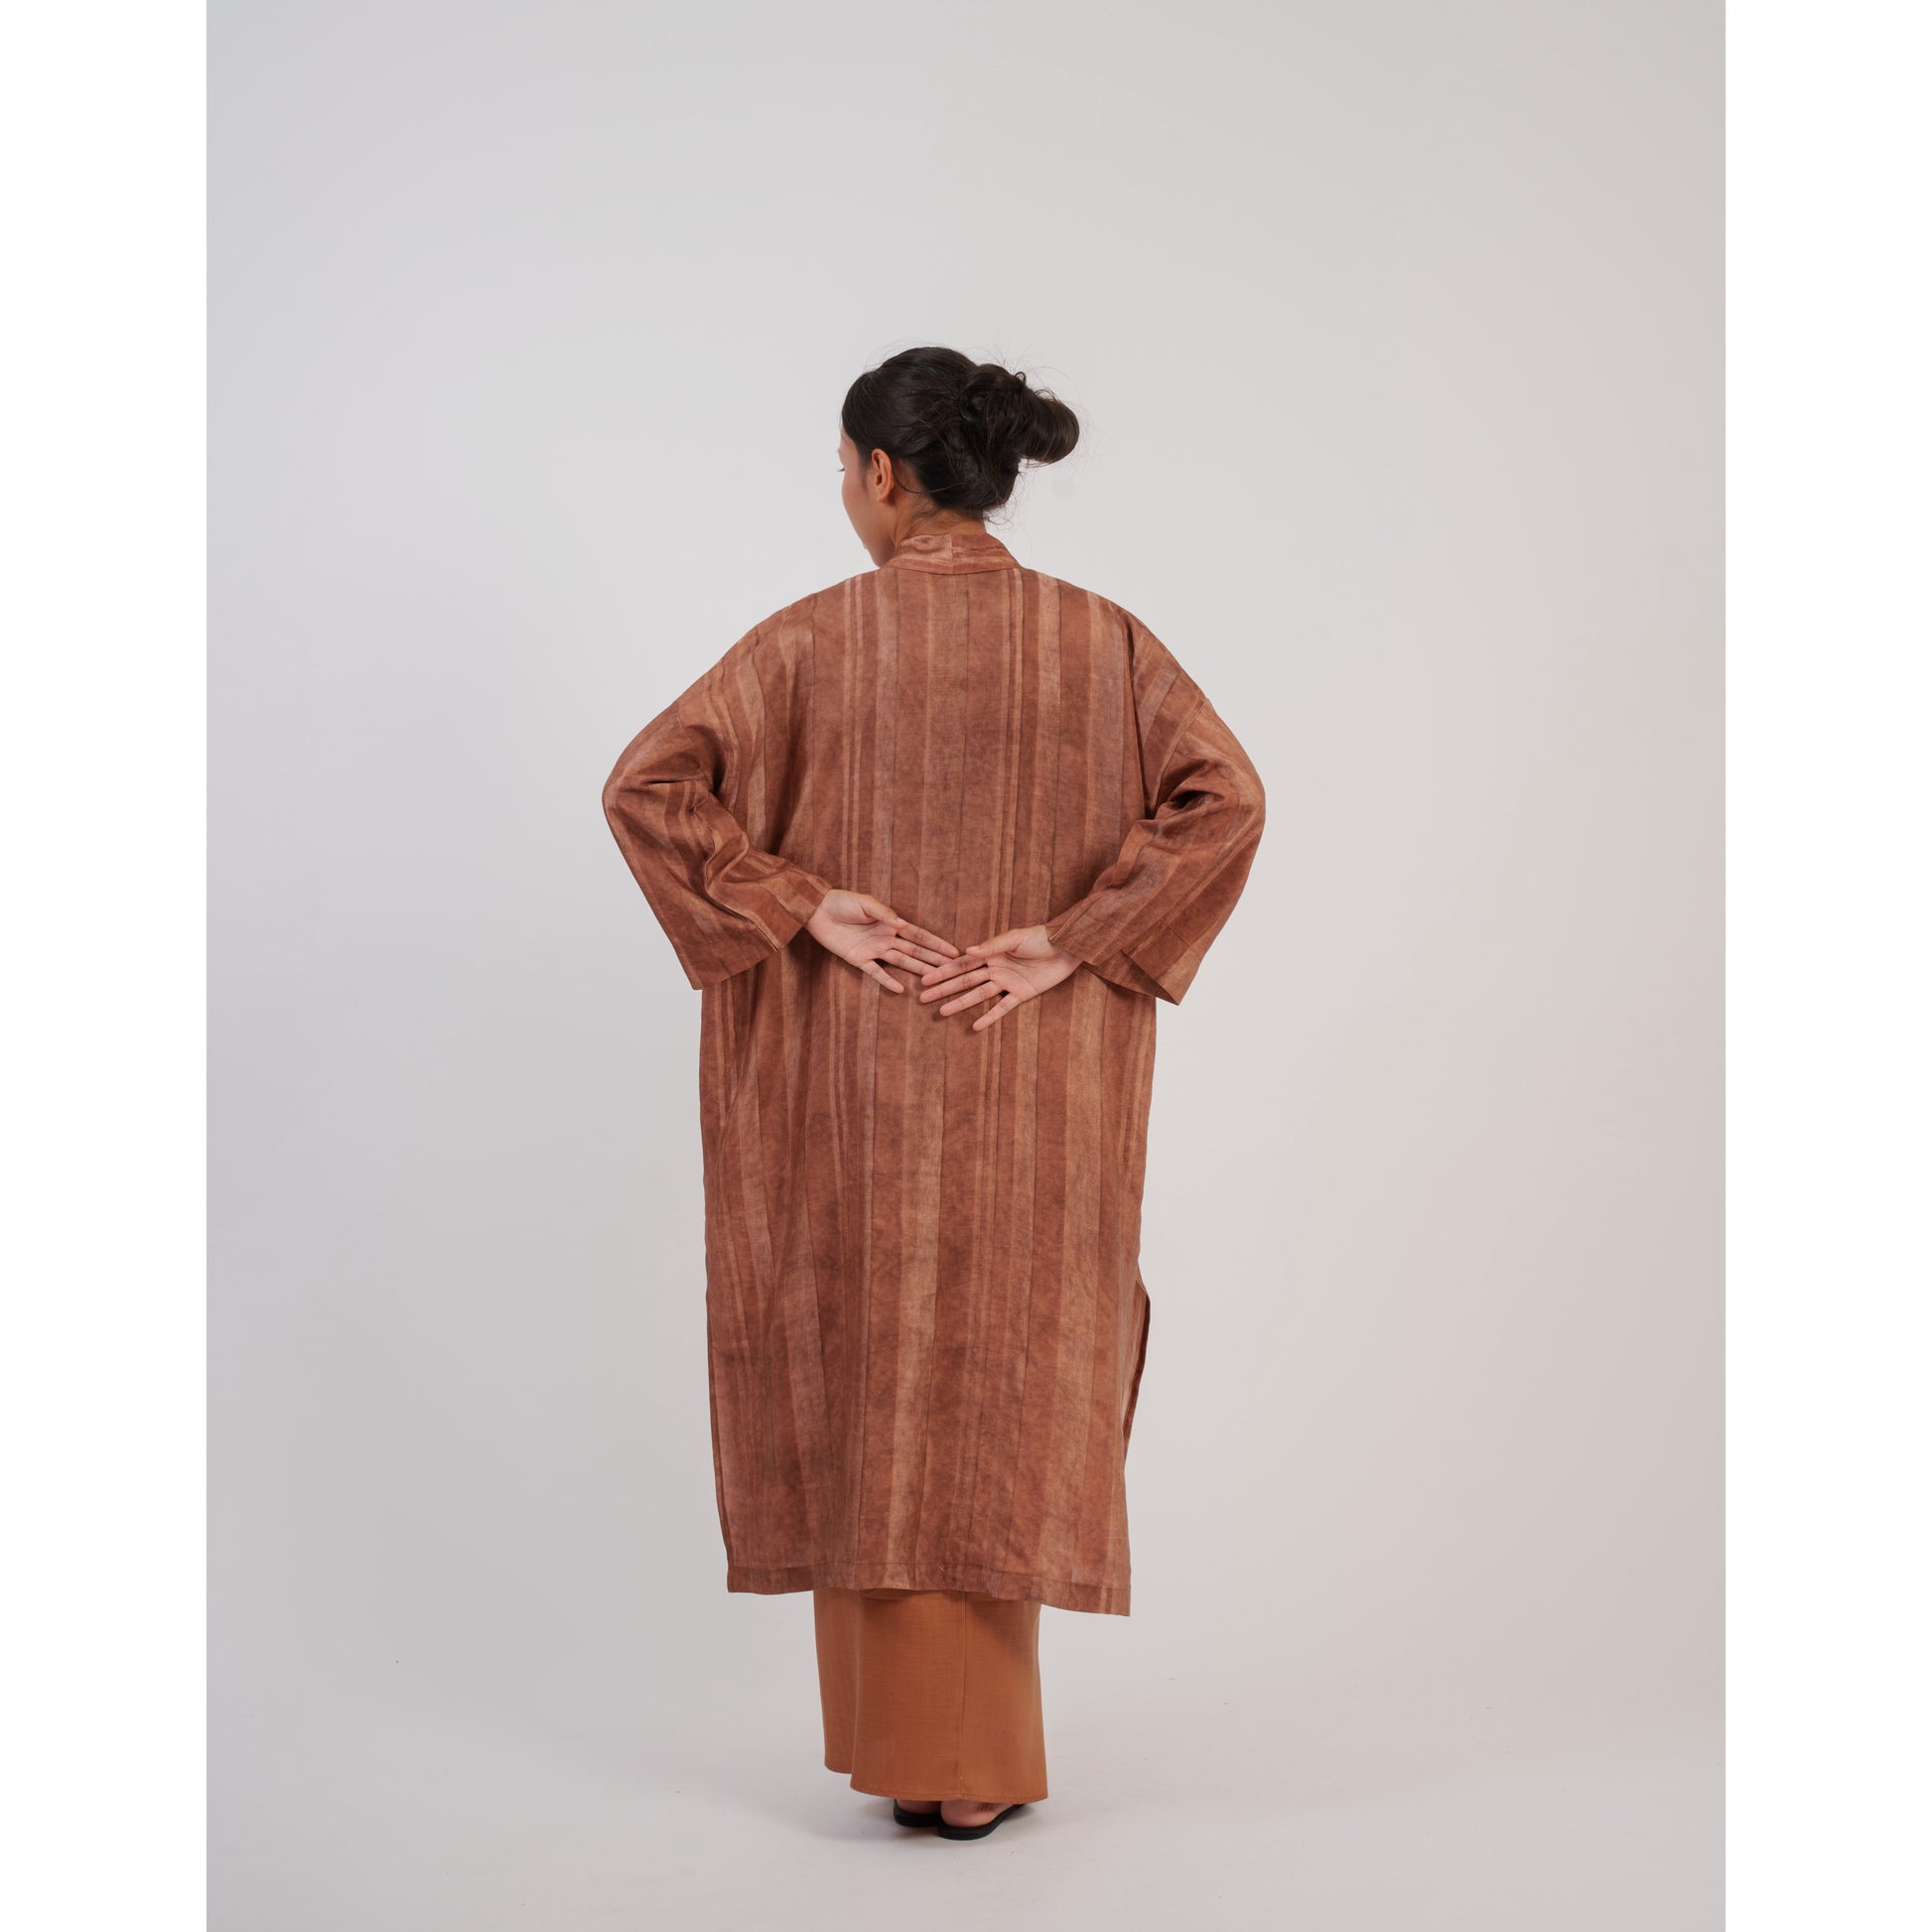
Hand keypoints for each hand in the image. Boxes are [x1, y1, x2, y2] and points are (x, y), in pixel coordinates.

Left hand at [806, 890, 960, 992]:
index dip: (936, 944)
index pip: (918, 936)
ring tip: (934, 981)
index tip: (953, 951)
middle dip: (934, 960)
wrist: (817, 910)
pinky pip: (876, 973)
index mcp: (891, 923)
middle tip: (952, 970)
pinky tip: (901, 990)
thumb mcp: (865, 903)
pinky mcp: (859, 960)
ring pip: (901, 963)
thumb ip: (885, 914)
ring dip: (918, 971)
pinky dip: (887, 981)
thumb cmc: (842, 902)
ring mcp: (874, 950)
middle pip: (915, 952)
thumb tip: (904, 925)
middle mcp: (886, 938)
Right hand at [917, 924, 1077, 1029]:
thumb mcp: (1015, 938)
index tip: (925, 979)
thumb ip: (992, 945)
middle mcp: (995, 968)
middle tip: (924, 998)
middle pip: (965, 981)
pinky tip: (975, 1025)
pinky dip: (989, 1016)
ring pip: (978, 995)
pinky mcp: (1021, 994)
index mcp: (991, 953)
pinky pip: (1002, 1007)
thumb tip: (966, 950)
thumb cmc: (1040, 937)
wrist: (1066, 947)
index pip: (962, 963)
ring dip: (960, 1003)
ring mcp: (1007, 982)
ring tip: (942, 1012)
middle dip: (944, 989)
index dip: (944, 972)